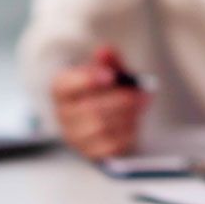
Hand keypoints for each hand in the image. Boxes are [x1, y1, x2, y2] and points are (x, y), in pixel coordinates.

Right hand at [50, 45, 149, 159]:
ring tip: (142, 103)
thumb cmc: (106, 90)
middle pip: (88, 109)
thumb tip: (105, 50)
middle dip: (118, 100)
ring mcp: (75, 136)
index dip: (87, 81)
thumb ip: (108, 61)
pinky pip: (109, 145)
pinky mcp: (91, 153)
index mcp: (62, 90)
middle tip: (139, 93)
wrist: (108, 117)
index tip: (109, 76)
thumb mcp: (108, 71)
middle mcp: (63, 115)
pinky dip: (127, 131)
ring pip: (99, 128)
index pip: (64, 86)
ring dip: (126, 115)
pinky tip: (136, 119)